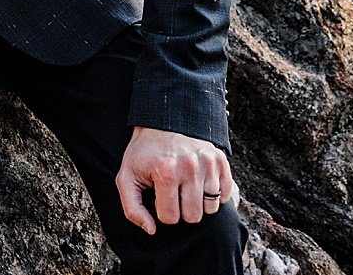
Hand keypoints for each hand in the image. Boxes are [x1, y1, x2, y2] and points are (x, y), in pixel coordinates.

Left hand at [115, 126, 234, 233]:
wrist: (161, 124)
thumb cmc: (143, 155)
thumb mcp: (126, 178)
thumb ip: (133, 209)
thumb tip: (151, 230)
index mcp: (165, 171)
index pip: (170, 218)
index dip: (163, 211)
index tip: (159, 196)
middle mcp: (190, 166)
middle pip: (193, 216)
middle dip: (182, 210)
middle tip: (174, 193)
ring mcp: (208, 162)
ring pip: (211, 208)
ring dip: (198, 203)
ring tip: (186, 188)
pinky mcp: (220, 160)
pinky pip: (225, 195)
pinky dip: (214, 195)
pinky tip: (200, 184)